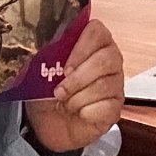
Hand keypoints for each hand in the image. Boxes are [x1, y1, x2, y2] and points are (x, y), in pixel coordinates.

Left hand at [23, 19, 123, 153]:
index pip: (97, 31)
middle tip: (60, 90)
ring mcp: (116, 83)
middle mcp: (109, 59)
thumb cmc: (48, 92)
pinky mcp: (116, 106)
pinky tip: (78, 113)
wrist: (51, 124)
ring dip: (78, 97)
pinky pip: (107, 106)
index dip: (81, 48)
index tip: (65, 67)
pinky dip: (86, 112)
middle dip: (78, 77)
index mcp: (91, 43)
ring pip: (105, 85)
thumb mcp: (41, 71)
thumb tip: (39, 48)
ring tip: (65, 103)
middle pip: (106, 59)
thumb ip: (46, 55)